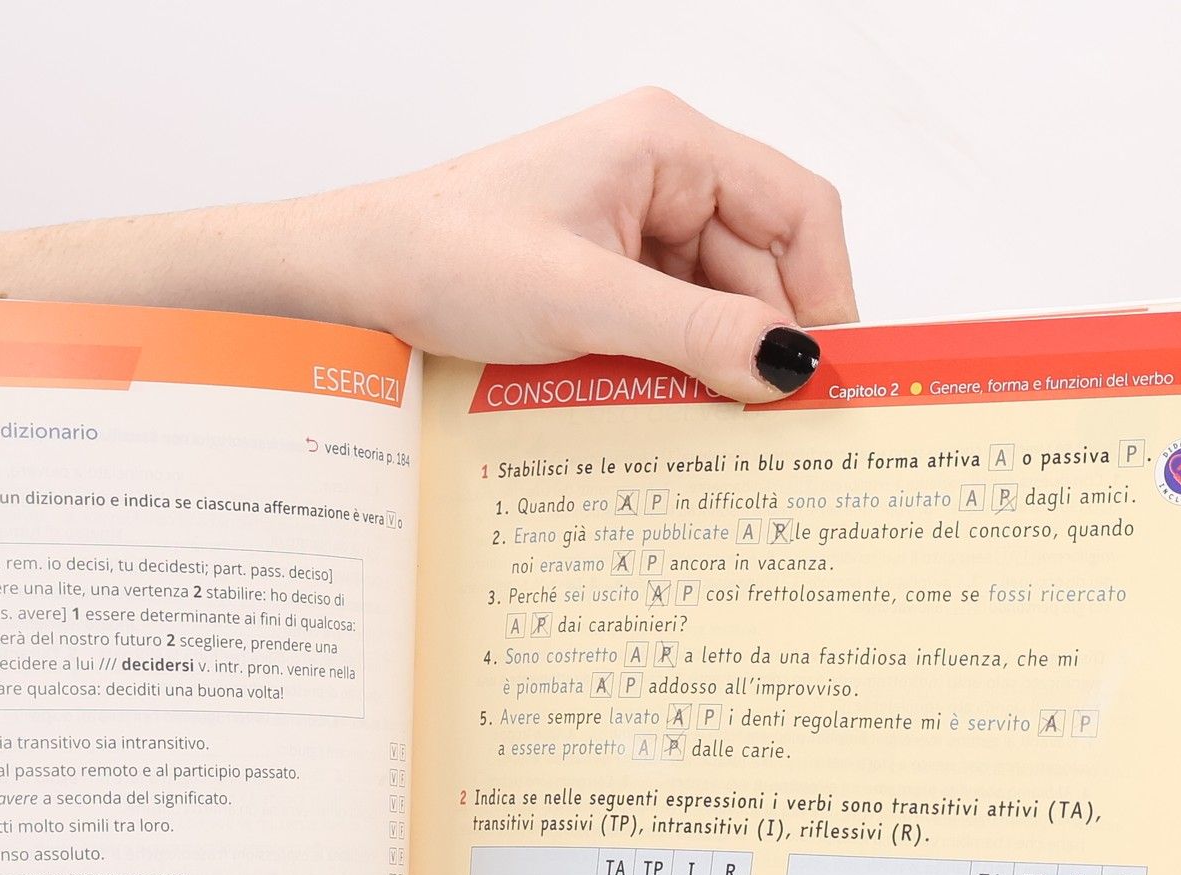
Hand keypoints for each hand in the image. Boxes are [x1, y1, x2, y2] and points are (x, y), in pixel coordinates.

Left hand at [318, 89, 856, 401]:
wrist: (356, 280)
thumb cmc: (446, 257)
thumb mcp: (583, 302)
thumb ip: (696, 332)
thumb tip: (790, 364)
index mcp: (667, 144)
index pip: (797, 208)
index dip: (824, 290)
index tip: (824, 372)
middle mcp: (659, 175)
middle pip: (761, 264)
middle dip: (762, 339)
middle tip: (766, 424)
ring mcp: (630, 226)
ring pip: (716, 302)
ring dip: (714, 362)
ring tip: (705, 423)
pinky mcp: (604, 273)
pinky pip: (671, 322)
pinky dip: (675, 367)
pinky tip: (662, 406)